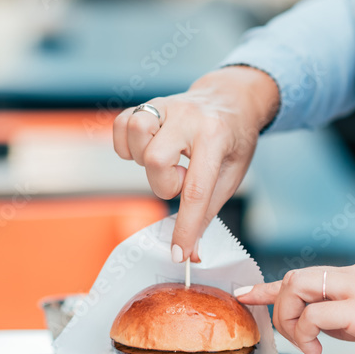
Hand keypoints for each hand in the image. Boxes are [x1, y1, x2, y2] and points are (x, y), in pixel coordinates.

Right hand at [112, 66, 278, 261]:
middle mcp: (189, 116)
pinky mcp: (148, 103)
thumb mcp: (232, 175)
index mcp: (216, 137)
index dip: (185, 228)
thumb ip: (207, 212)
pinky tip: (148, 148)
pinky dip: (127, 144)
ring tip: (165, 160)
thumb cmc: (233, 141)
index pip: (196, 190)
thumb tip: (189, 252)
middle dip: (164, 183)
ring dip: (144, 159)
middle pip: (155, 159)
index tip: (179, 254)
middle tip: (181, 178)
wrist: (231, 99)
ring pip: (137, 133)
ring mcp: (166, 105)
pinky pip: (121, 125)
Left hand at [237, 263, 354, 353]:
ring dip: (290, 319)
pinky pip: (314, 316)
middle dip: (278, 306)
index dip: (271, 286)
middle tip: (283, 334)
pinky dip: (306, 334)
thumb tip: (324, 330)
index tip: (248, 293)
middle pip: (295, 278)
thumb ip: (349, 319)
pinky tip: (318, 351)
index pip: (307, 276)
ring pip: (297, 287)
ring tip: (305, 345)